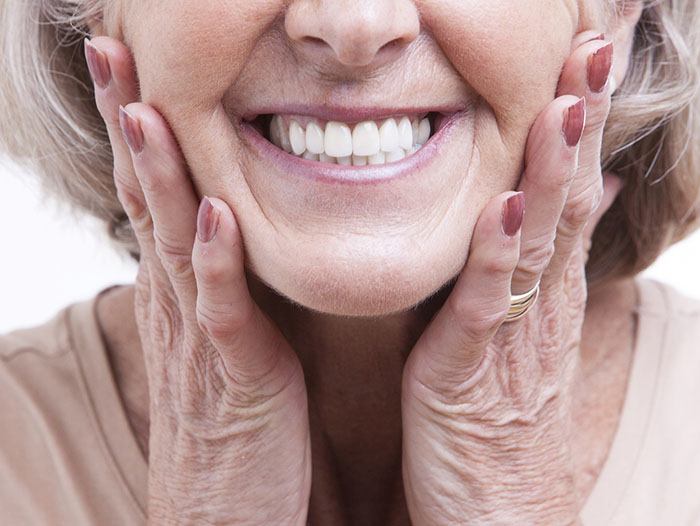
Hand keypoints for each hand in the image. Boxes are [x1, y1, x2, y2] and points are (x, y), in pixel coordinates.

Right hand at [84, 37, 310, 523]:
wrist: (222, 516)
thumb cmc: (232, 425)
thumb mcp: (221, 340)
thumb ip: (221, 287)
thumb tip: (222, 231)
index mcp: (182, 294)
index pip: (153, 196)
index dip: (139, 131)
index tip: (132, 68)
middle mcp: (179, 307)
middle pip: (146, 202)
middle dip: (130, 125)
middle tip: (113, 53)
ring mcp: (201, 342)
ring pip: (172, 244)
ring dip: (158, 176)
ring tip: (146, 109)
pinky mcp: (235, 381)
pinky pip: (222, 314)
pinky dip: (215, 264)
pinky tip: (212, 215)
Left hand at [401, 32, 622, 524]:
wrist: (496, 512)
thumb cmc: (500, 418)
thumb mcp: (526, 332)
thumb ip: (541, 266)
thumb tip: (576, 200)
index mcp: (542, 291)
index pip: (567, 191)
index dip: (576, 124)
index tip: (585, 58)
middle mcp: (537, 304)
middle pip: (564, 200)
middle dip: (578, 124)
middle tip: (593, 48)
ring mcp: (511, 336)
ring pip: (537, 241)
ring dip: (553, 171)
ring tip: (566, 104)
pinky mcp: (472, 372)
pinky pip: (487, 306)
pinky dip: (499, 254)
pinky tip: (508, 205)